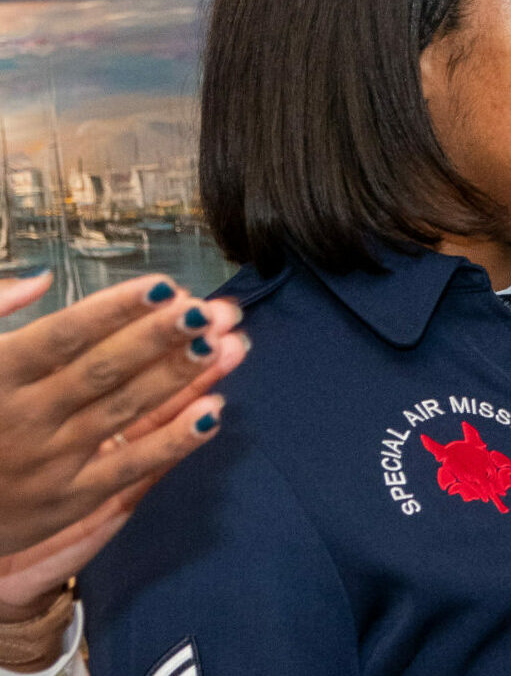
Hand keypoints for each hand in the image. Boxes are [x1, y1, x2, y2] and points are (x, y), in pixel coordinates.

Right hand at [0, 272, 246, 556]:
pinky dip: (172, 441)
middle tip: (204, 311)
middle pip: (103, 370)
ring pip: (124, 411)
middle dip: (157, 338)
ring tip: (220, 345)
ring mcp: (51, 460)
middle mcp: (25, 417)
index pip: (63, 335)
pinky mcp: (71, 499)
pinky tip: (212, 411)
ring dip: (175, 377)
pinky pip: (130, 466)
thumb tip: (42, 277)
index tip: (162, 286)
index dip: (114, 309)